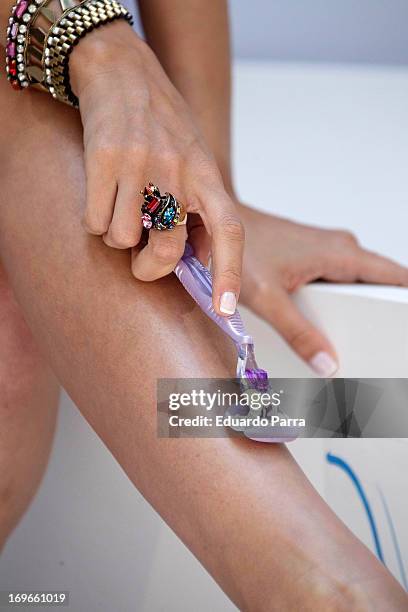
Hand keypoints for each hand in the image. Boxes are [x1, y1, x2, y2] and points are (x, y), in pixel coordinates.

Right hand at [69, 21, 243, 315]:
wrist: (122, 70)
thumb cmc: (162, 123)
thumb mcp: (195, 159)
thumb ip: (201, 207)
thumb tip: (198, 261)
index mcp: (206, 174)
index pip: (228, 230)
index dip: (229, 273)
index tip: (225, 309)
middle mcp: (177, 171)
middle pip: (167, 250)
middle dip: (150, 269)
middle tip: (142, 263)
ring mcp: (140, 165)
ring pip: (122, 240)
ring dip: (117, 236)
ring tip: (120, 207)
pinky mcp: (103, 160)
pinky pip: (94, 222)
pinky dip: (94, 220)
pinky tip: (101, 194)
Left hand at [237, 203, 407, 375]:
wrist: (221, 225)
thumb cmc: (241, 249)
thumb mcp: (269, 298)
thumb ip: (298, 333)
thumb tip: (326, 363)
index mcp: (341, 255)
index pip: (396, 278)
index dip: (404, 303)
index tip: (401, 326)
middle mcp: (341, 248)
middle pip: (379, 285)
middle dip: (381, 312)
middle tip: (375, 343)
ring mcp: (329, 251)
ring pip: (359, 283)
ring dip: (359, 307)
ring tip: (349, 335)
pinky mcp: (315, 256)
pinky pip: (340, 280)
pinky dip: (340, 301)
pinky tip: (325, 320)